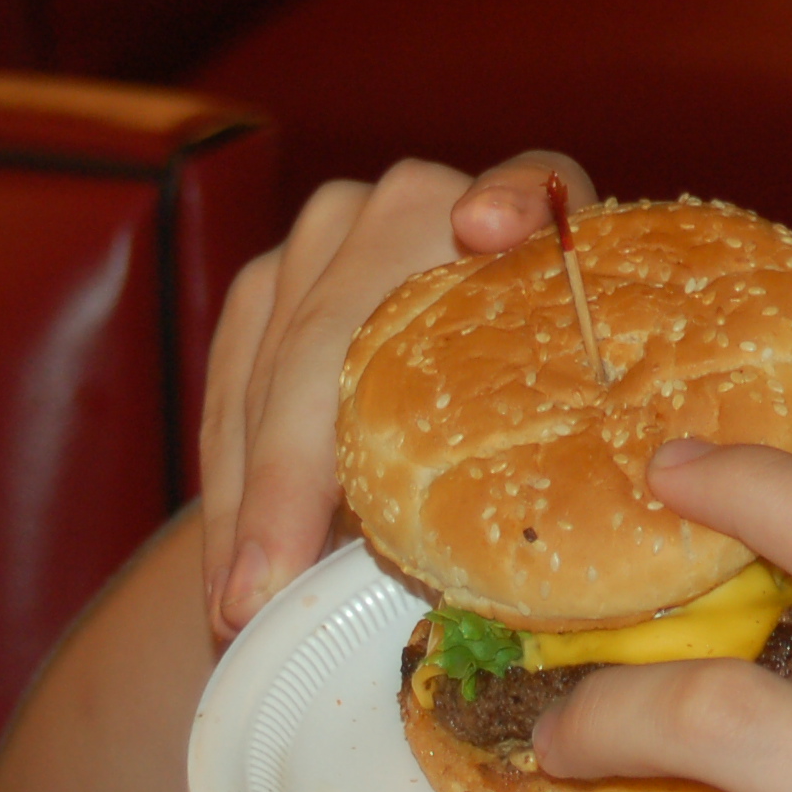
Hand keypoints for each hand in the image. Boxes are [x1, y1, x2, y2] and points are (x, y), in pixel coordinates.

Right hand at [201, 151, 596, 638]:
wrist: (458, 378)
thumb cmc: (532, 417)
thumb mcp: (559, 425)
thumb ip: (541, 443)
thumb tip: (501, 550)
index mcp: (536, 211)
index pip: (532, 187)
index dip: (511, 201)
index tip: (484, 227)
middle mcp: (426, 200)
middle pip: (346, 329)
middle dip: (299, 469)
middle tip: (270, 584)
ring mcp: (334, 231)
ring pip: (277, 370)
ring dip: (254, 499)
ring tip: (243, 604)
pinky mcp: (268, 279)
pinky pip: (233, 388)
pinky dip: (234, 486)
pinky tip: (233, 568)